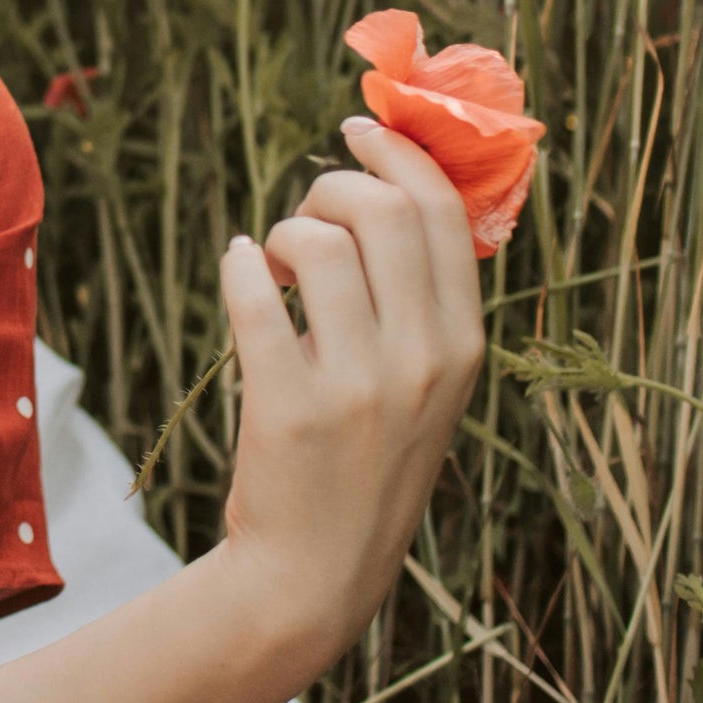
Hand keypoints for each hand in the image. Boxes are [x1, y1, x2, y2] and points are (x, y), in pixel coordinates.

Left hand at [214, 114, 487, 665]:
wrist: (314, 573)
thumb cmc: (365, 461)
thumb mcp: (425, 386)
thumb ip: (421, 299)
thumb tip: (388, 185)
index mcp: (463, 347)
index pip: (444, 212)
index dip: (397, 153)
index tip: (357, 129)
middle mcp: (422, 361)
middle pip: (382, 209)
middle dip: (330, 188)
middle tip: (304, 215)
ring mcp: (358, 386)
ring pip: (315, 242)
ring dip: (280, 232)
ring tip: (273, 264)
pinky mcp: (289, 407)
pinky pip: (253, 293)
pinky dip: (238, 266)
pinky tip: (240, 271)